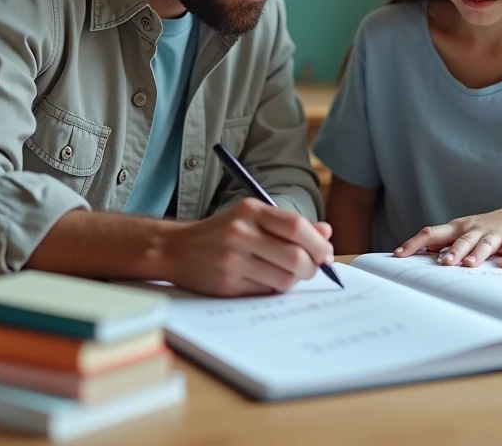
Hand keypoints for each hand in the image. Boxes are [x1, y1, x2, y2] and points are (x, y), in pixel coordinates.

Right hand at [165, 197, 333, 295]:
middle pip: (295, 256)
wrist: (175, 249)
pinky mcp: (227, 283)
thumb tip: (326, 232)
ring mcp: (232, 259)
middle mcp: (241, 232)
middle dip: (312, 267)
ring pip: (284, 277)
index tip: (326, 253)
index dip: (318, 243)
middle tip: (312, 269)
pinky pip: (266, 290)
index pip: (296, 226)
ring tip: (286, 274)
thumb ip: (289, 224)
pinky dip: (273, 288)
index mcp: (251, 210)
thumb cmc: (221, 233)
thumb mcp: (252, 218)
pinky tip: (264, 280)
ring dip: (293, 280)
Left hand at [394, 206, 501, 267]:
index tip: (399, 254)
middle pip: (461, 240)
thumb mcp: (464, 230)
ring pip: (484, 245)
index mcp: (458, 228)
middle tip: (443, 263)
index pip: (432, 233)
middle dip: (452, 251)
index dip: (415, 243)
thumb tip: (420, 251)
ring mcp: (495, 235)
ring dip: (476, 254)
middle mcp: (474, 229)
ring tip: (469, 264)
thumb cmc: (487, 227)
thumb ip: (444, 241)